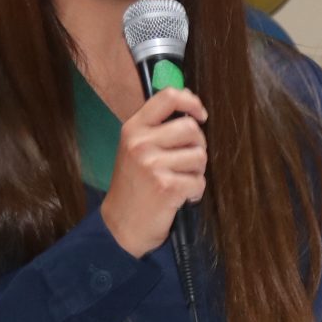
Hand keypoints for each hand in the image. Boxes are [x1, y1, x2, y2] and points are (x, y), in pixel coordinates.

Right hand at [101, 86, 207, 256]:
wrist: (120, 225)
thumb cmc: (134, 185)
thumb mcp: (136, 149)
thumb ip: (158, 128)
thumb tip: (191, 106)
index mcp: (133, 128)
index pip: (168, 97)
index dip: (191, 102)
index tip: (200, 115)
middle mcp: (140, 142)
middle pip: (191, 128)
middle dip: (197, 146)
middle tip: (187, 163)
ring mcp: (152, 164)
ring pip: (199, 156)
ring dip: (197, 172)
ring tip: (181, 181)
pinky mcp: (166, 186)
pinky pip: (199, 182)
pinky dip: (195, 192)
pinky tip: (180, 197)